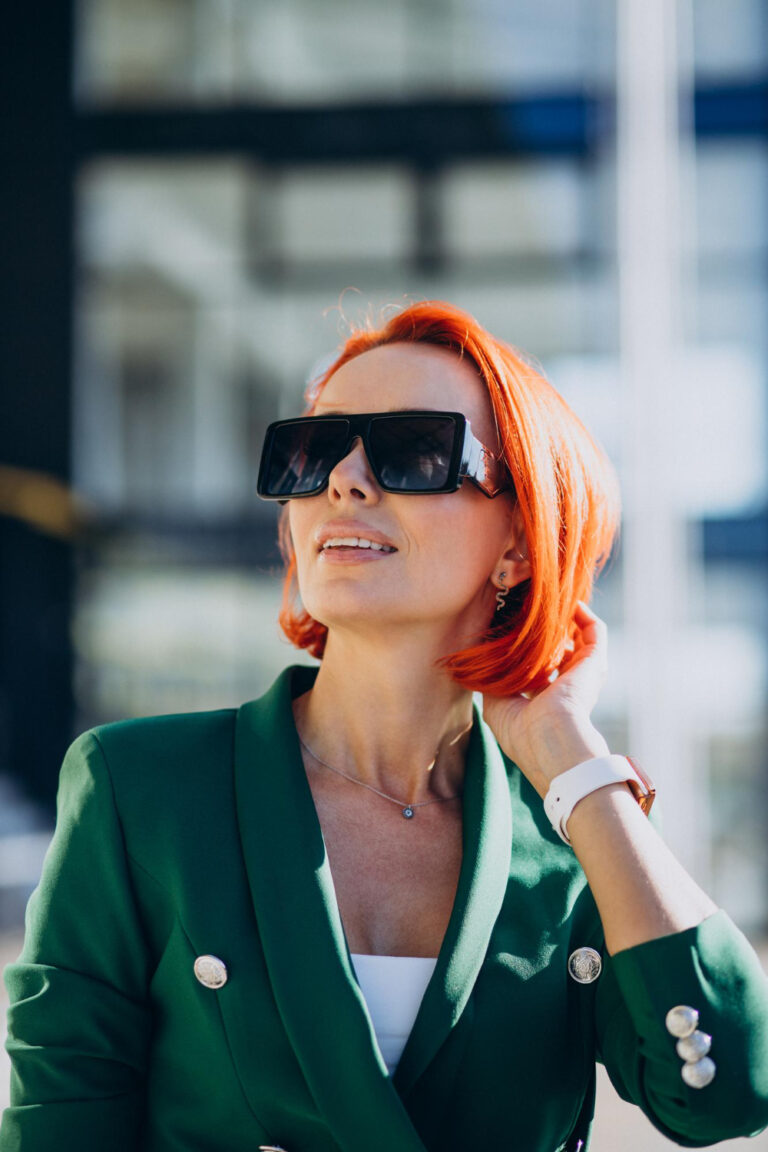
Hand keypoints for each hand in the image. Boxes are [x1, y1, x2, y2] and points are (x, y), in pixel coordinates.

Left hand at [482, 600, 610, 798]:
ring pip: (580, 638)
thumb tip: (484, 662)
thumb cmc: (523, 732)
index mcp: (545, 701)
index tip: (513, 628)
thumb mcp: (498, 706)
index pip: (541, 669)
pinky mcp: (595, 663)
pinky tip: (569, 601)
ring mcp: (583, 675)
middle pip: (561, 650)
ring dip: (566, 618)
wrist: (553, 742)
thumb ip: (494, 681)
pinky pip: (595, 631)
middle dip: (548, 630)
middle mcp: (567, 687)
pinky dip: (584, 614)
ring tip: (550, 598)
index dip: (529, 649)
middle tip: (530, 606)